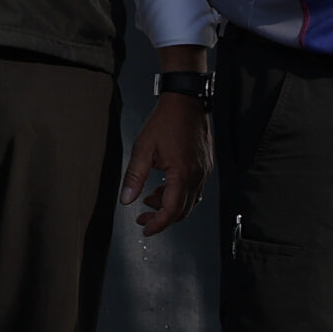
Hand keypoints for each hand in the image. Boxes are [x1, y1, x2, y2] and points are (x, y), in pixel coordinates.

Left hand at [121, 91, 211, 235]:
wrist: (186, 102)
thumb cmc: (166, 121)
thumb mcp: (143, 148)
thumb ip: (134, 176)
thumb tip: (126, 199)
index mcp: (182, 174)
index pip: (172, 211)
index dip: (158, 224)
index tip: (145, 229)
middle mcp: (197, 175)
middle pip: (183, 211)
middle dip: (162, 218)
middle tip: (143, 218)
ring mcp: (204, 171)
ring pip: (189, 201)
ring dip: (170, 206)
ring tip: (150, 199)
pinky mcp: (205, 166)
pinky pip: (194, 189)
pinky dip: (178, 195)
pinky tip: (164, 187)